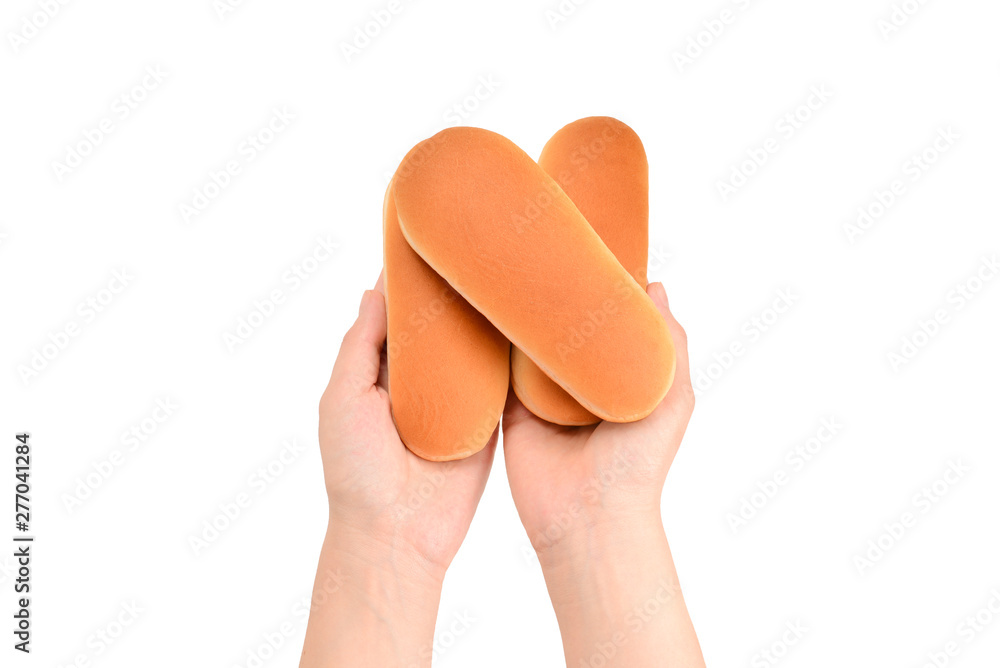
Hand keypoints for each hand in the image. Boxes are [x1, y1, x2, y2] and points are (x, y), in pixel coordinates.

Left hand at [301, 275, 495, 667]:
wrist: (397, 533)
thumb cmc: (357, 468)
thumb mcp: (343, 397)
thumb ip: (360, 344)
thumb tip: (374, 287)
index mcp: (381, 370)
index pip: (399, 313)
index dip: (411, 280)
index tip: (428, 236)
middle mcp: (421, 379)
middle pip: (441, 324)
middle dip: (456, 291)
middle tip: (480, 245)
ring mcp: (458, 397)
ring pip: (474, 346)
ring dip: (487, 318)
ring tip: (509, 272)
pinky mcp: (488, 418)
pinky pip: (503, 380)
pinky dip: (512, 355)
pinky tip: (529, 320)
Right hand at [503, 282, 704, 666]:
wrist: (588, 518)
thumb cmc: (637, 462)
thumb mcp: (672, 398)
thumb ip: (669, 343)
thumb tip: (655, 284)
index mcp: (617, 373)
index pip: (605, 317)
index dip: (596, 284)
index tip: (582, 240)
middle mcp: (577, 378)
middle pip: (560, 323)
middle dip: (549, 291)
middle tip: (531, 244)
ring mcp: (540, 393)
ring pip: (524, 340)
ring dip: (515, 312)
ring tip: (498, 266)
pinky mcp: (508, 409)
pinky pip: (493, 370)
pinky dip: (485, 345)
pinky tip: (474, 306)